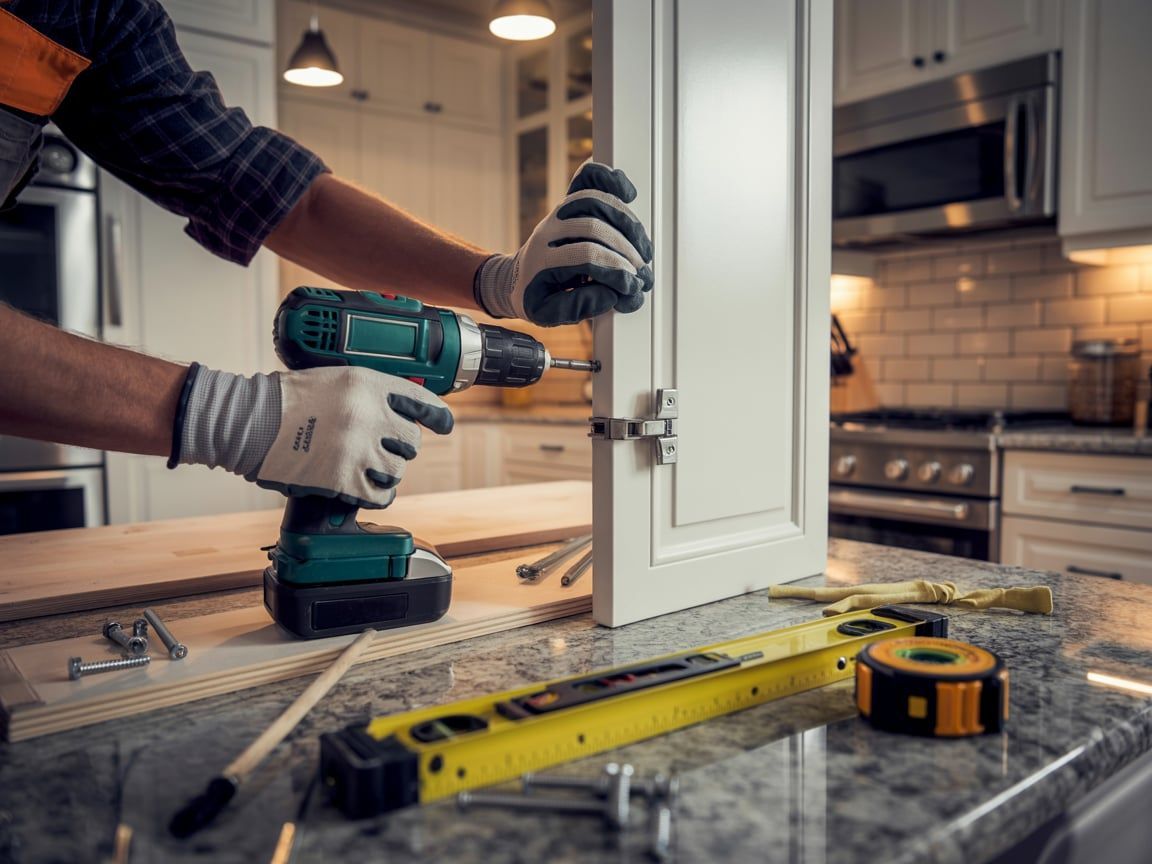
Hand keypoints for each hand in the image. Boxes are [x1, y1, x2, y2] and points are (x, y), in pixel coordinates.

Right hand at [174, 366, 453, 507]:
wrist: (248, 421)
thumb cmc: (285, 399)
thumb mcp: (333, 378)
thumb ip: (367, 391)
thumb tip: (400, 408)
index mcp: (367, 384)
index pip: (420, 400)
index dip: (437, 415)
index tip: (444, 424)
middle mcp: (368, 415)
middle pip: (411, 441)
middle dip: (398, 447)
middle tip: (376, 448)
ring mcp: (358, 448)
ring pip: (397, 470)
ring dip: (384, 472)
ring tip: (361, 466)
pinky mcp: (344, 479)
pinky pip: (380, 495)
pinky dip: (375, 495)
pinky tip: (363, 488)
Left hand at [474, 161, 653, 325]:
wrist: (516, 279)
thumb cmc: (537, 297)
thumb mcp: (549, 314)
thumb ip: (580, 306)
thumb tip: (613, 294)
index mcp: (541, 260)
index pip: (585, 256)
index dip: (615, 271)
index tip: (633, 287)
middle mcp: (548, 231)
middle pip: (594, 227)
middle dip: (626, 251)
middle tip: (642, 273)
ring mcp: (558, 213)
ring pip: (594, 200)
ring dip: (627, 223)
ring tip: (643, 250)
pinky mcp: (567, 204)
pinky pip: (587, 179)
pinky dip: (609, 179)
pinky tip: (629, 193)